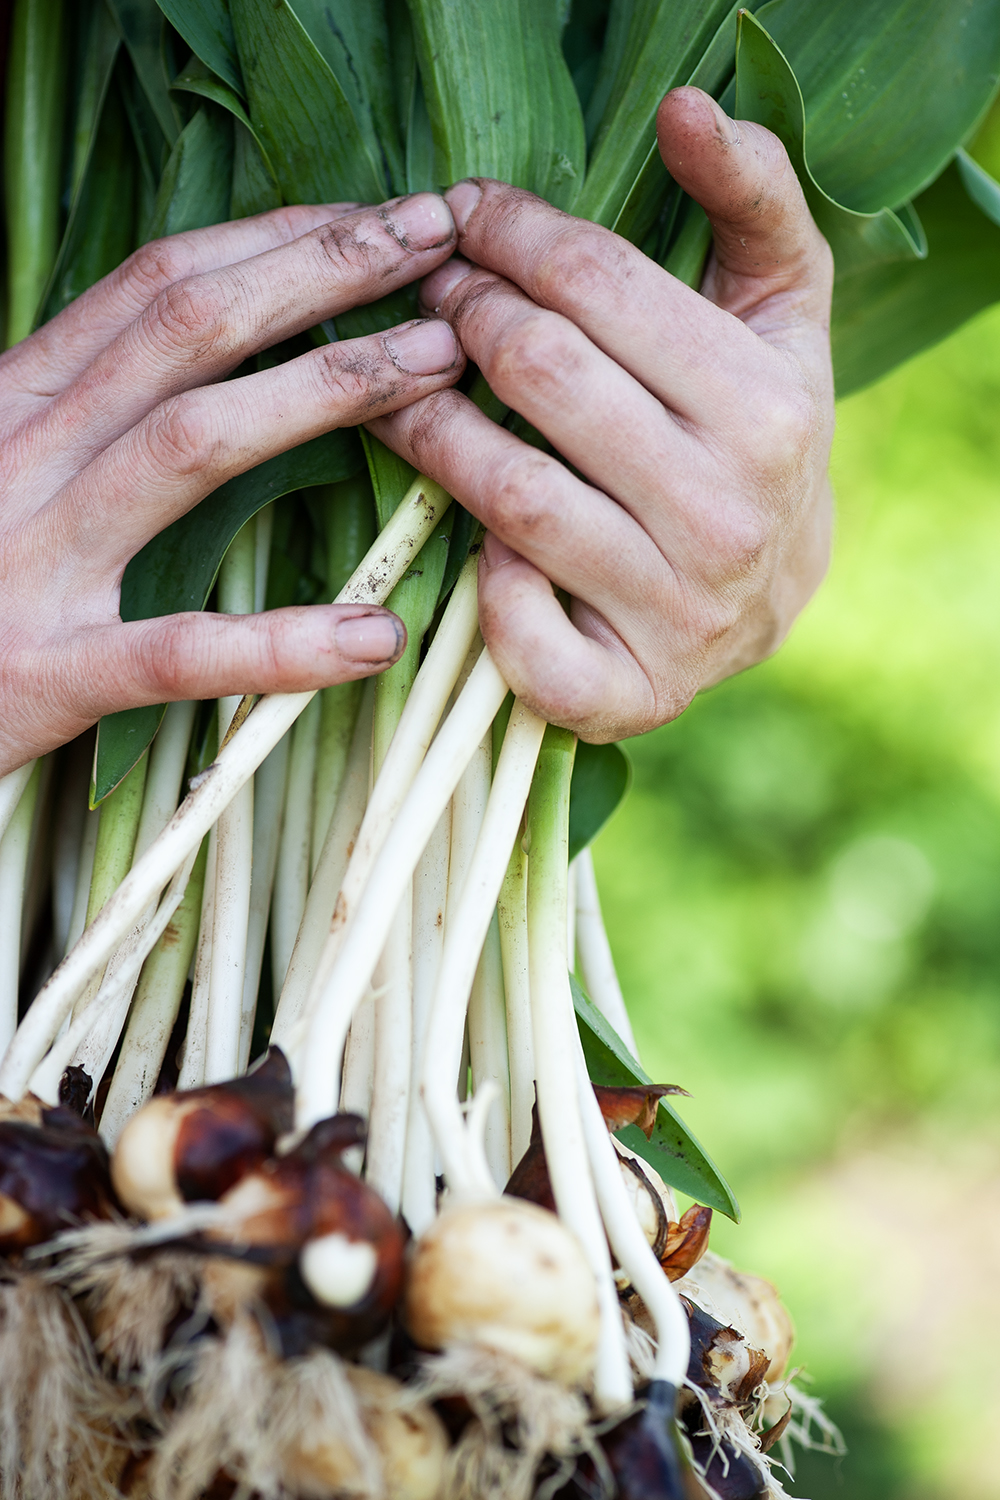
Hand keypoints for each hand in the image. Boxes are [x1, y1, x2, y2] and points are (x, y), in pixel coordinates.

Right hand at [0, 194, 463, 774]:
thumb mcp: (3, 465)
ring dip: (322, 393)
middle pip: (185, 331)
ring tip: (437, 371)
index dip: (275, 240)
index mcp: (15, 400)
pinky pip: (175, 650)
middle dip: (320, 275)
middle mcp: (22, 453)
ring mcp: (33, 558)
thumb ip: (80, 410)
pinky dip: (279, 644)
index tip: (376, 218)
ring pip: (188, 445)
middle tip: (436, 243)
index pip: (155, 286)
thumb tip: (198, 357)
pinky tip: (373, 635)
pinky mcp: (47, 671)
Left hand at [369, 88, 834, 741]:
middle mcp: (729, 516)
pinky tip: (476, 544)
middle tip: (426, 297)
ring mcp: (676, 614)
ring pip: (507, 494)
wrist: (775, 599)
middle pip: (541, 375)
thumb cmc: (756, 435)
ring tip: (401, 391)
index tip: (460, 217)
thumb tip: (686, 106)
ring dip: (428, 430)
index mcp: (768, 409)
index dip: (508, 236)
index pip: (599, 289)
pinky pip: (523, 637)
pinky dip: (483, 588)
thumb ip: (753, 199)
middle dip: (460, 315)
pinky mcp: (627, 694)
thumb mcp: (780, 313)